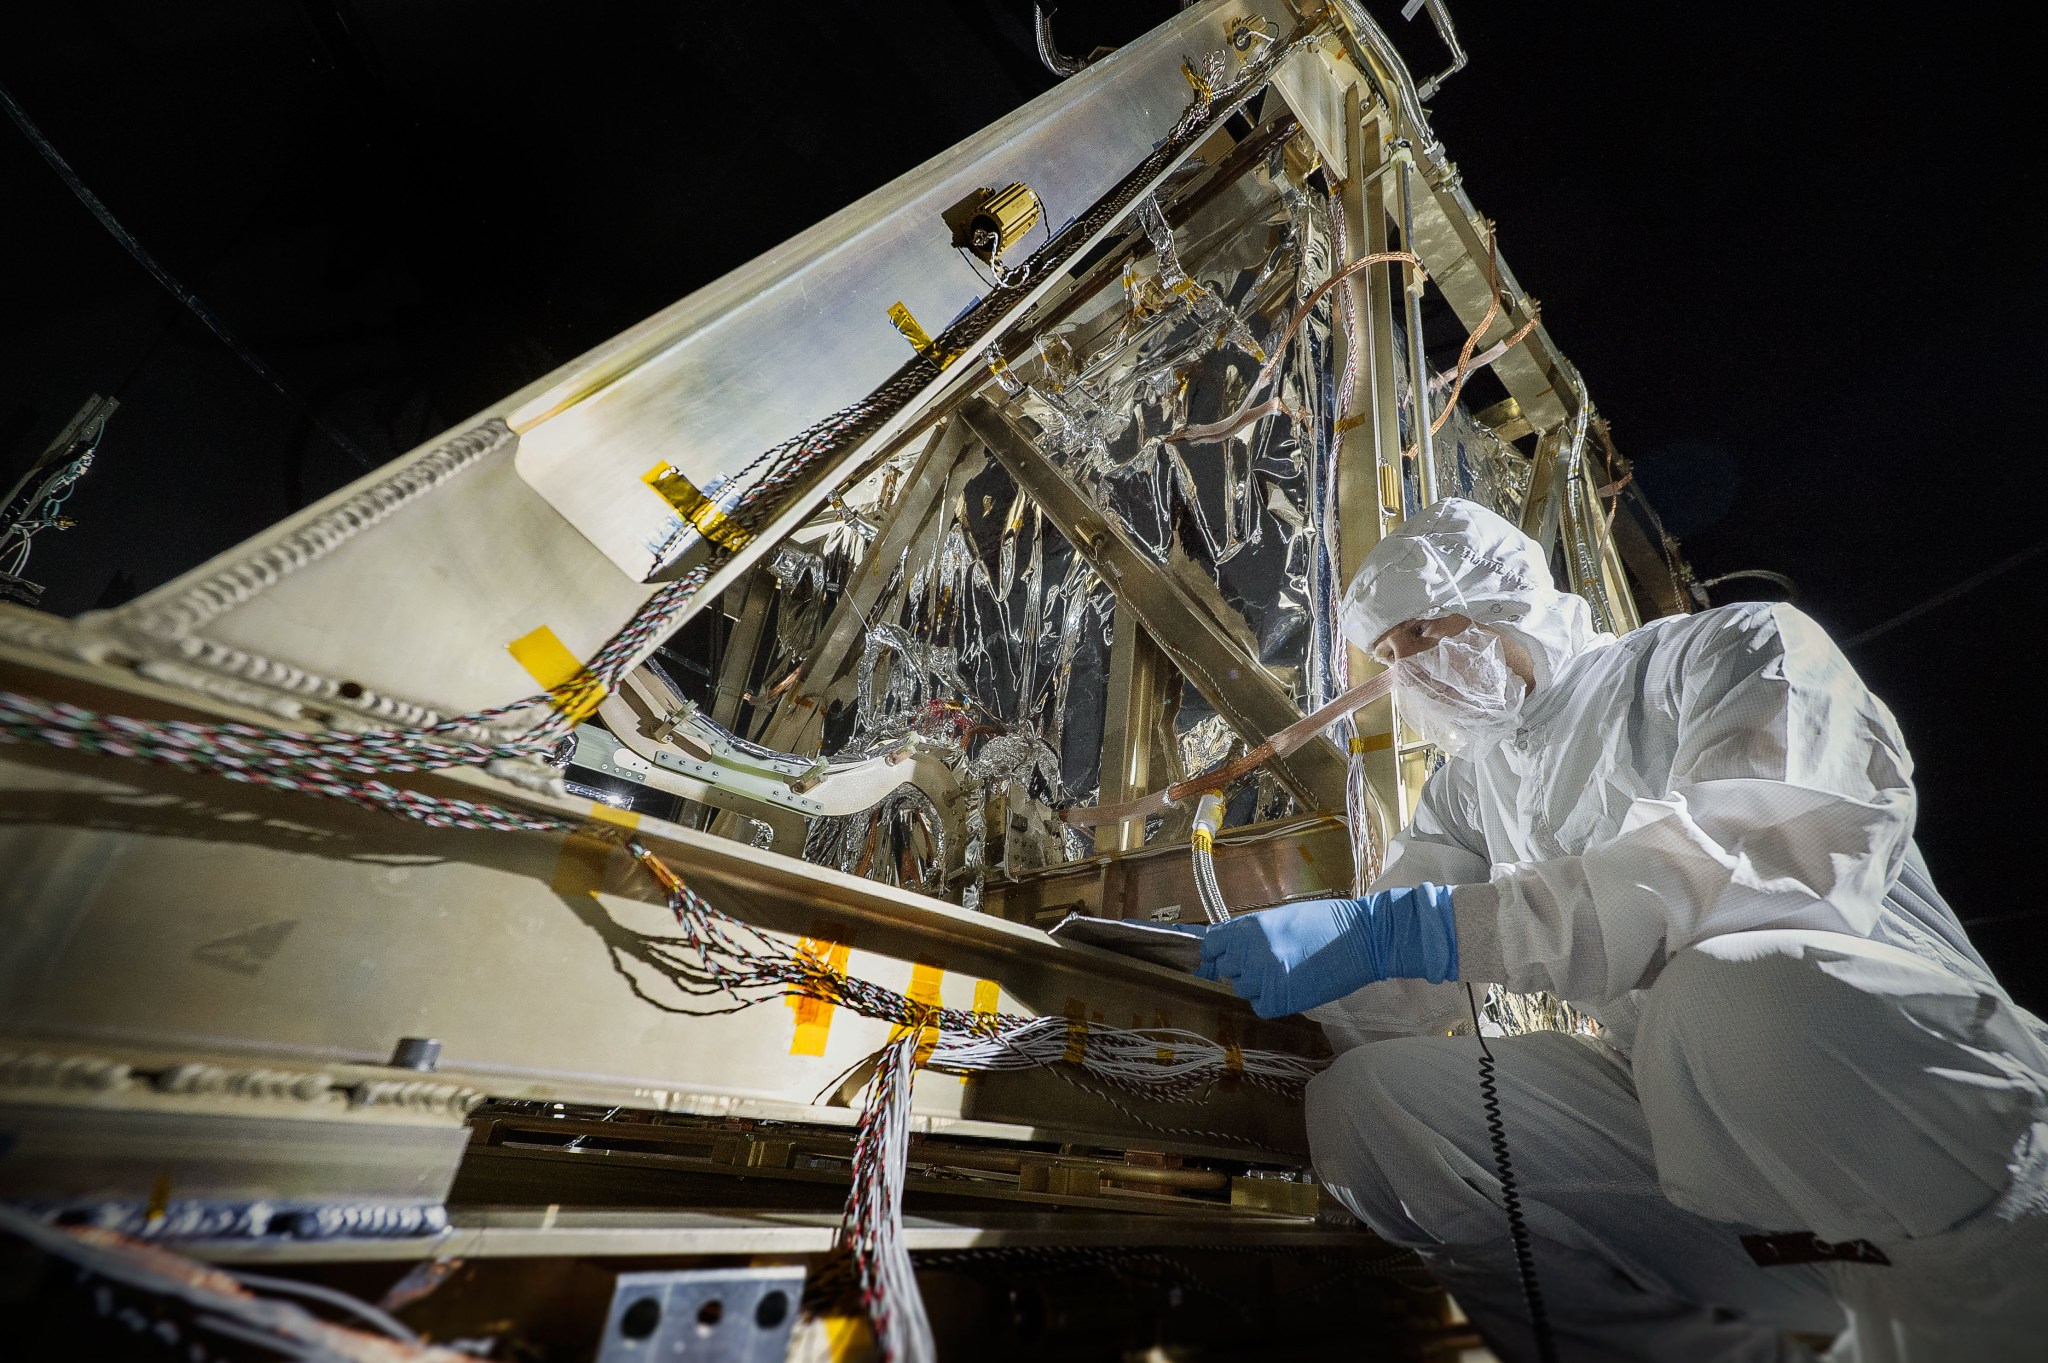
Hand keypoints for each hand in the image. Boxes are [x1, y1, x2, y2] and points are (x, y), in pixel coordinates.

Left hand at [1195, 884, 1458, 1017]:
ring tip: (1285, 970)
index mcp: (1250, 926)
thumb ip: (1248, 932)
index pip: (1211, 943)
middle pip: (1225, 968)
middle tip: (1267, 961)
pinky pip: (1260, 1005)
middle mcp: (1251, 951)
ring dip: (1257, 984)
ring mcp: (1265, 977)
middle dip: (1240, 966)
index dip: (1213, 951)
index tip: (1217, 956)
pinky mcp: (1281, 999)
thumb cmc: (1325, 922)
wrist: (1363, 938)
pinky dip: (1271, 1000)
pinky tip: (1290, 986)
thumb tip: (1219, 947)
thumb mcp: (1281, 916)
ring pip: (1242, 987)